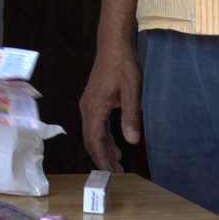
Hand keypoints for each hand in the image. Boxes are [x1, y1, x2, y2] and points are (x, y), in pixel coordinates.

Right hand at [79, 47, 142, 171]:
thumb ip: (131, 116)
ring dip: (103, 149)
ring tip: (116, 164)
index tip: (110, 174)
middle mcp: (87, 108)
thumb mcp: (132, 91)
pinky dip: (103, 138)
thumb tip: (131, 141)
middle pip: (91, 140)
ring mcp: (88, 104)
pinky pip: (95, 125)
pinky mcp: (93, 100)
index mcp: (94, 108)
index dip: (102, 158)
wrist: (113, 45)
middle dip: (102, 158)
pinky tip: (114, 144)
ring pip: (92, 133)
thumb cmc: (123, 65)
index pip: (95, 140)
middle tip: (115, 174)